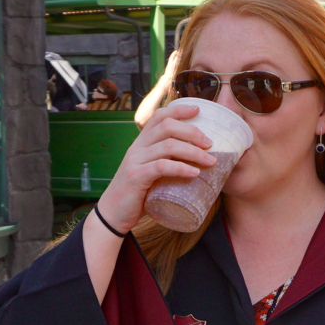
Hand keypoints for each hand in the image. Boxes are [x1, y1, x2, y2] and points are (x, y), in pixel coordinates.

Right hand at [97, 103, 215, 231]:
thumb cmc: (137, 194)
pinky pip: (162, 167)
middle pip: (168, 127)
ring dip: (193, 152)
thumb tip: (195, 161)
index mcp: (141, 143)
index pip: (159, 116)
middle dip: (193, 132)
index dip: (179, 110)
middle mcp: (137, 147)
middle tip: (210, 144)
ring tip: (210, 161)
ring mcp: (135, 161)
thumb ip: (165, 163)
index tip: (198, 110)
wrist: (113, 214)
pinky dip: (181, 168)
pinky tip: (194, 173)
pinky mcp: (136, 177)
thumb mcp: (150, 172)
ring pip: (168, 146)